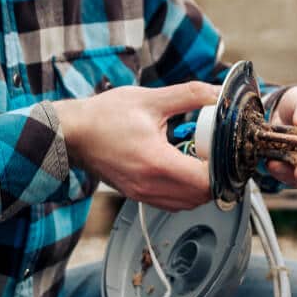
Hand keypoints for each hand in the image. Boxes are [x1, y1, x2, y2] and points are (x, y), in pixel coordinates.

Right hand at [55, 82, 218, 211]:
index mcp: (156, 162)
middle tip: (214, 154)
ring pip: (187, 204)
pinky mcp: (136, 195)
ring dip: (200, 187)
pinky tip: (181, 168)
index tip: (224, 151)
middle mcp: (150, 185)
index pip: (205, 180)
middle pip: (201, 196)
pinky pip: (171, 203)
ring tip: (198, 161)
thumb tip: (216, 92)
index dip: (222, 168)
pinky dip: (184, 191)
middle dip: (215, 177)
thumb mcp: (151, 99)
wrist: (72, 133)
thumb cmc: (103, 117)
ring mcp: (142, 194)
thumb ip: (189, 95)